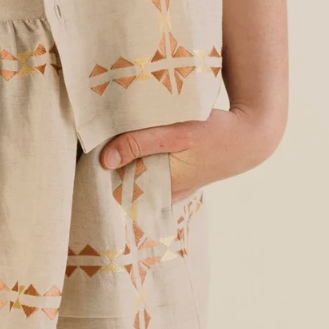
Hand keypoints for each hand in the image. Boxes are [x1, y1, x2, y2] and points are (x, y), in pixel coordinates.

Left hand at [98, 105, 282, 200]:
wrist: (252, 136)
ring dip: (123, 163)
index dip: (99, 184)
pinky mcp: (181, 172)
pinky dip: (140, 159)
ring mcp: (175, 183)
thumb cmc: (215, 134)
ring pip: (139, 176)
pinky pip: (152, 169)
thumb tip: (105, 160)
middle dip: (107, 172)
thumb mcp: (177, 134)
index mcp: (163, 187)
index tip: (76, 172)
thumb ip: (141, 143)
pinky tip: (127, 143)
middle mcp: (167, 191)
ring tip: (98, 145)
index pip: (121, 194)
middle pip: (127, 185)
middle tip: (80, 154)